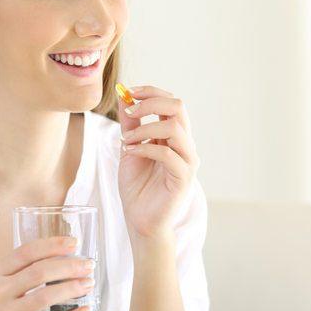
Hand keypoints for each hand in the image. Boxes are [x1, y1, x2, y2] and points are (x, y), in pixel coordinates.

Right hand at [0, 236, 93, 310]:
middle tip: (87, 265)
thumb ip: (20, 266)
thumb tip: (60, 253)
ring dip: (71, 288)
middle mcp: (0, 292)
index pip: (27, 252)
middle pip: (39, 272)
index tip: (74, 242)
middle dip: (69, 267)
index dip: (53, 244)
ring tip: (88, 284)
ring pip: (45, 297)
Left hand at [117, 85, 199, 241]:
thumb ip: (130, 123)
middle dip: (151, 102)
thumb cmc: (137, 186)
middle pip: (178, 107)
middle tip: (129, 112)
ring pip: (174, 129)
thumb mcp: (129, 147)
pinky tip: (130, 152)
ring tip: (125, 140)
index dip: (152, 92)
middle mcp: (185, 145)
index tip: (130, 91)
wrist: (139, 219)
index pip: (171, 102)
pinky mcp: (183, 177)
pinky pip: (168, 154)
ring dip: (144, 128)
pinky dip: (145, 148)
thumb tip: (124, 95)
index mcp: (174, 135)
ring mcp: (187, 161)